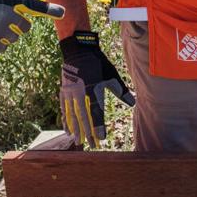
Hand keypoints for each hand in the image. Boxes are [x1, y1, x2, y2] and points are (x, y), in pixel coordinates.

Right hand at [0, 0, 64, 51]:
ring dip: (9, 33)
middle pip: (26, 27)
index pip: (34, 6)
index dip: (50, 9)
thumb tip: (18, 9)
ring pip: (14, 38)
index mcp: (11, 1)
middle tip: (8, 20)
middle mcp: (9, 17)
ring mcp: (1, 32)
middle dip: (21, 24)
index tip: (62, 12)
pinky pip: (4, 47)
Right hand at [59, 30, 134, 146]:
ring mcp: (70, 93)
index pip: (96, 113)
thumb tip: (132, 103)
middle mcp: (81, 94)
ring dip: (76, 129)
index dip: (98, 127)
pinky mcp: (64, 92)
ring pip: (72, 115)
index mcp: (93, 91)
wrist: (78, 50)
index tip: (101, 139)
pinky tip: (67, 129)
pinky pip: (64, 109)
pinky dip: (65, 120)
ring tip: (78, 141)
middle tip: (92, 145)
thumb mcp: (111, 75)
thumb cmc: (98, 63)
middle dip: (88, 133)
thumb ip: (120, 91)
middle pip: (84, 118)